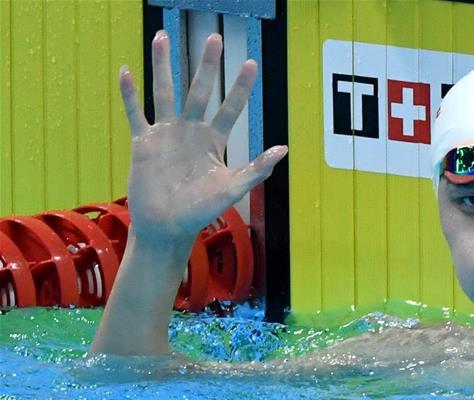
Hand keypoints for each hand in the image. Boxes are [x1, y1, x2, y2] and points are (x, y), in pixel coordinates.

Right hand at [118, 30, 286, 249]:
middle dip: (207, 65)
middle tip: (213, 37)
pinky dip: (130, 94)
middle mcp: (191, 131)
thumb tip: (283, 149)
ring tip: (164, 36)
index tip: (249, 63)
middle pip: (200, 91)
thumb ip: (256, 168)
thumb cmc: (201, 211)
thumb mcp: (232, 188)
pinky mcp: (143, 142)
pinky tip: (127, 70)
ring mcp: (166, 134)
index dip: (240, 87)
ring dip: (164, 65)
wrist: (168, 227)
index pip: (231, 107)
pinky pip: (136, 113)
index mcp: (214, 140)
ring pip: (165, 92)